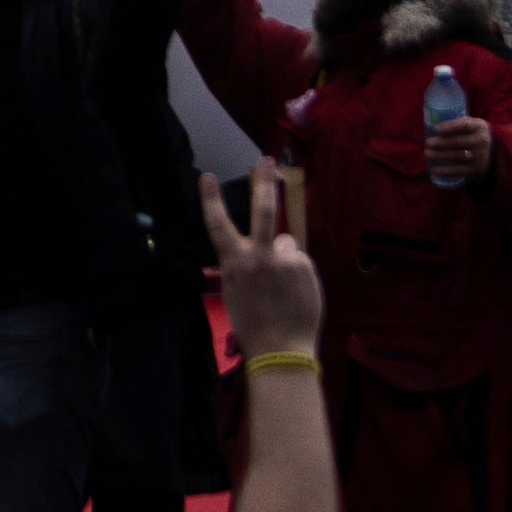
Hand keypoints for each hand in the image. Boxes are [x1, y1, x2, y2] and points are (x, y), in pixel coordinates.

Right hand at [219, 170, 320, 367]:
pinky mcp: (305, 267)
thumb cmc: (254, 326)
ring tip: (285, 287)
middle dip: (263, 182)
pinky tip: (296, 294)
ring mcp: (285, 260)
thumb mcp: (237, 292)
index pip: (218, 224)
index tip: (207, 177)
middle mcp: (259, 256)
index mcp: (234, 263)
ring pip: (286, 244)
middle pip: (262, 211)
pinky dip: (298, 274)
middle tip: (265, 161)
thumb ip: (247, 265)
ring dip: (285, 258)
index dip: (210, 199)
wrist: (281, 349)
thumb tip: (270, 248)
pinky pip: (300, 262)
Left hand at [421, 107, 492, 185]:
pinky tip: (435, 169)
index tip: (436, 129)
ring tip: (427, 154)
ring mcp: (480, 157)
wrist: (494, 152)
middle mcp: (482, 141)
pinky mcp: (477, 170)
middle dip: (440, 143)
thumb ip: (457, 123)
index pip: (465, 125)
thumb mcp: (472, 124)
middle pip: (458, 142)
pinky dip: (446, 171)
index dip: (450, 127)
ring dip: (439, 156)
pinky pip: (459, 171)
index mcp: (479, 127)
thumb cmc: (474, 135)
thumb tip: (432, 125)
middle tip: (427, 143)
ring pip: (457, 156)